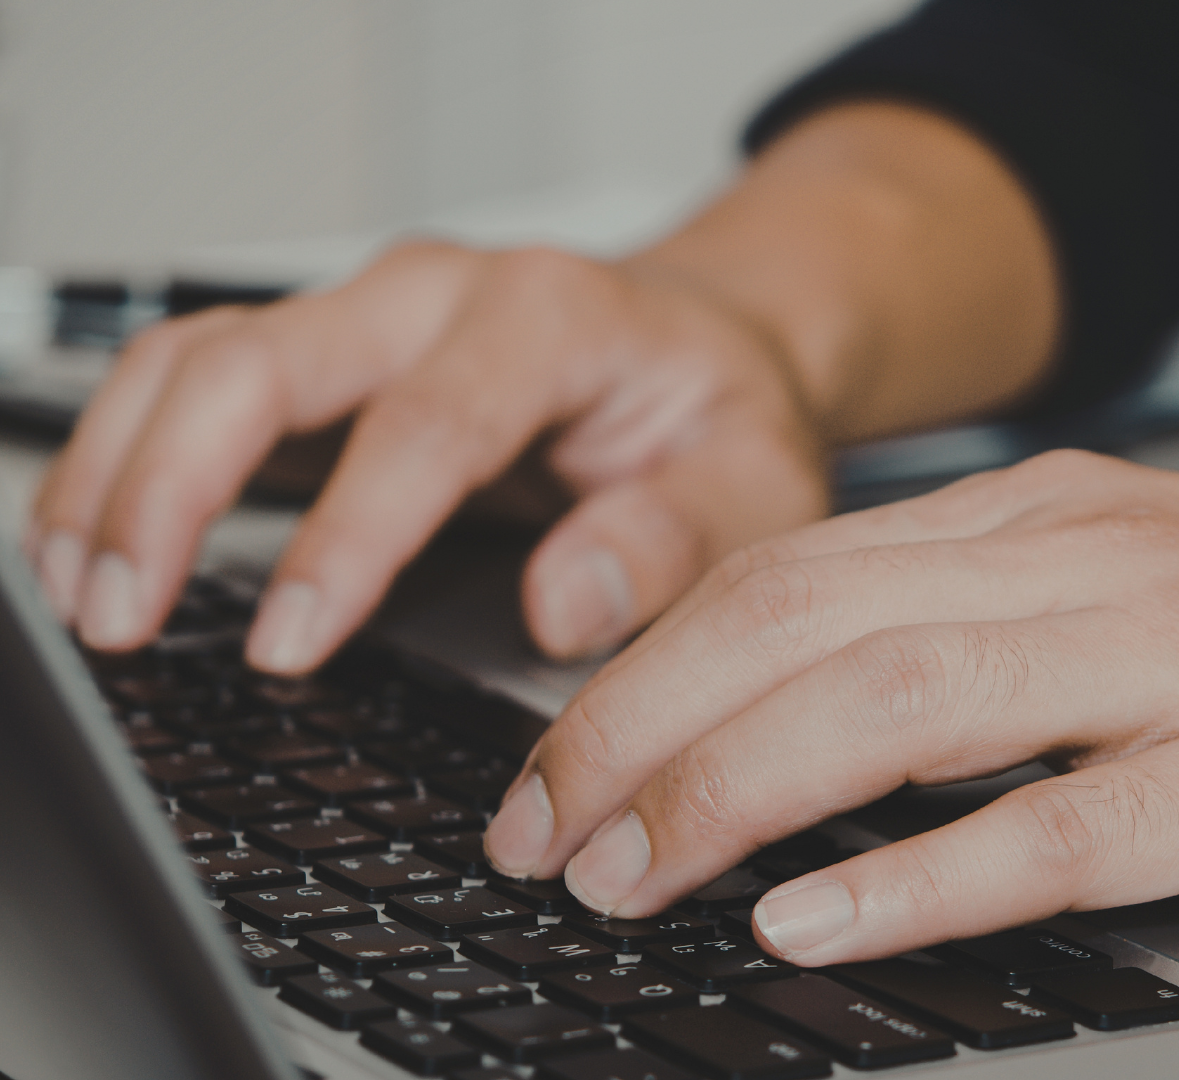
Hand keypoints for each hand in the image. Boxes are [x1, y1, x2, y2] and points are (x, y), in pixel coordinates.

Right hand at [28, 240, 826, 668]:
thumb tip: (562, 606)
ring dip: (122, 468)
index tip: (289, 643)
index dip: (348, 536)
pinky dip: (129, 450)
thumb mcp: (754, 488)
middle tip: (125, 615)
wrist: (706, 344)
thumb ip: (670, 543)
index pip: (427, 424)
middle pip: (267, 360)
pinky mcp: (330, 348)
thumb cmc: (721, 416)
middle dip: (175, 487)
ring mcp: (373, 314)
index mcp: (552, 321)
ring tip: (84, 590)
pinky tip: (97, 535)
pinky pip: (195, 376)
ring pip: (201, 356)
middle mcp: (442, 297)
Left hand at [485, 449, 1178, 964]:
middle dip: (643, 727)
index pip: (792, 569)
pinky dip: (914, 873)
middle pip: (805, 623)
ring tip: (632, 871)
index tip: (561, 761)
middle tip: (548, 832)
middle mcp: (1093, 561)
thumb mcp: (1134, 589)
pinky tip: (813, 918)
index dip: (649, 666)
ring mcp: (1178, 659)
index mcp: (1049, 516)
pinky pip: (1051, 821)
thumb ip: (978, 628)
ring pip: (897, 704)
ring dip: (734, 792)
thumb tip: (795, 709)